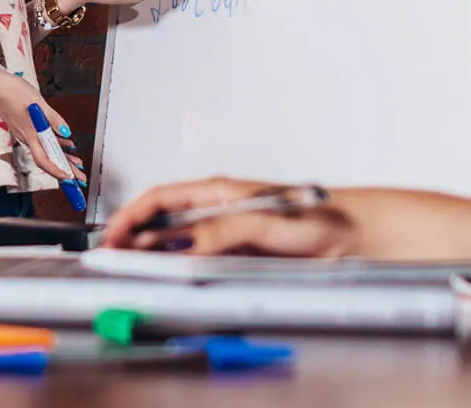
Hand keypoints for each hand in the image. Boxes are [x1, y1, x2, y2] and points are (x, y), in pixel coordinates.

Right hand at [0, 71, 85, 183]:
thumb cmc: (13, 92)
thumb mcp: (39, 103)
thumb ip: (54, 119)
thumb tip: (67, 133)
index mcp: (30, 134)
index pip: (44, 160)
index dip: (57, 171)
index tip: (69, 178)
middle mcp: (27, 137)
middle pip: (48, 159)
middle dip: (65, 169)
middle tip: (80, 178)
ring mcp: (26, 133)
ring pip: (46, 150)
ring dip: (62, 158)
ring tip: (77, 164)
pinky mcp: (26, 127)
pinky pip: (42, 140)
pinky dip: (55, 144)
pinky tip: (66, 143)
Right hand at [101, 177, 355, 255]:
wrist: (357, 236)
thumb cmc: (321, 217)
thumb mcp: (266, 221)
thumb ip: (223, 231)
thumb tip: (184, 244)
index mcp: (220, 191)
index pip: (160, 199)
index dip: (132, 217)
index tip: (113, 236)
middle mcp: (220, 210)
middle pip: (164, 223)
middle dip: (135, 239)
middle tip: (116, 261)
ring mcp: (228, 233)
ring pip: (180, 244)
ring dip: (157, 257)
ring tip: (139, 271)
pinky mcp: (240, 254)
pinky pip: (201, 261)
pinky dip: (182, 270)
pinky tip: (177, 280)